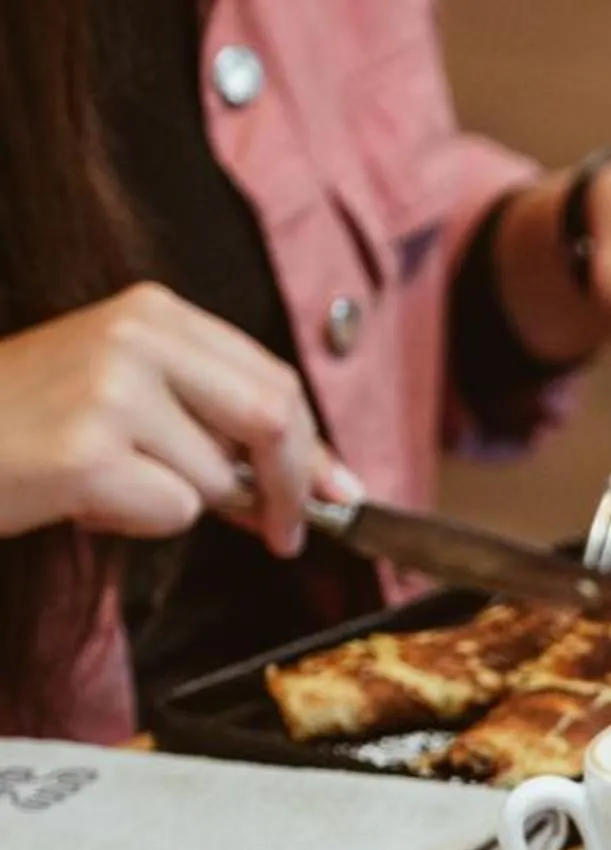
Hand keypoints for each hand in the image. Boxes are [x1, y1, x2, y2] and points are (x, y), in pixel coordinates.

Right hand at [0, 283, 354, 556]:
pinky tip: (83, 499)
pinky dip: (140, 524)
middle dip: (295, 489)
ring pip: (218, 479)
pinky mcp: (88, 451)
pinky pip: (173, 512)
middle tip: (288, 535)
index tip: (338, 492)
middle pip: (275, 418)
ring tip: (110, 486)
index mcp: (153, 312)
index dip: (317, 447)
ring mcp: (111, 389)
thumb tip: (315, 480)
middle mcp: (136, 336)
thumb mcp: (122, 393)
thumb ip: (211, 419)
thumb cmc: (25, 428)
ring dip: (183, 507)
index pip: (276, 379)